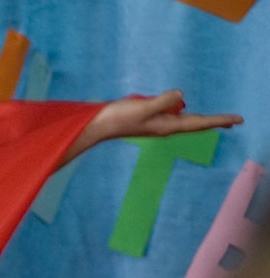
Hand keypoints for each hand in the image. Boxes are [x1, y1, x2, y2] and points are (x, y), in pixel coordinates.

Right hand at [70, 91, 242, 161]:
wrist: (97, 126)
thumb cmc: (118, 118)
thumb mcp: (143, 107)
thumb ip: (163, 101)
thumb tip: (180, 95)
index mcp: (166, 125)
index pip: (198, 122)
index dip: (219, 120)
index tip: (237, 120)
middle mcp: (165, 126)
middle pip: (195, 123)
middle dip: (214, 122)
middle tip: (233, 121)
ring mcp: (156, 123)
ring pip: (185, 120)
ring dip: (201, 120)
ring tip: (214, 119)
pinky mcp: (149, 118)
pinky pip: (174, 115)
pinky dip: (185, 114)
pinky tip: (184, 110)